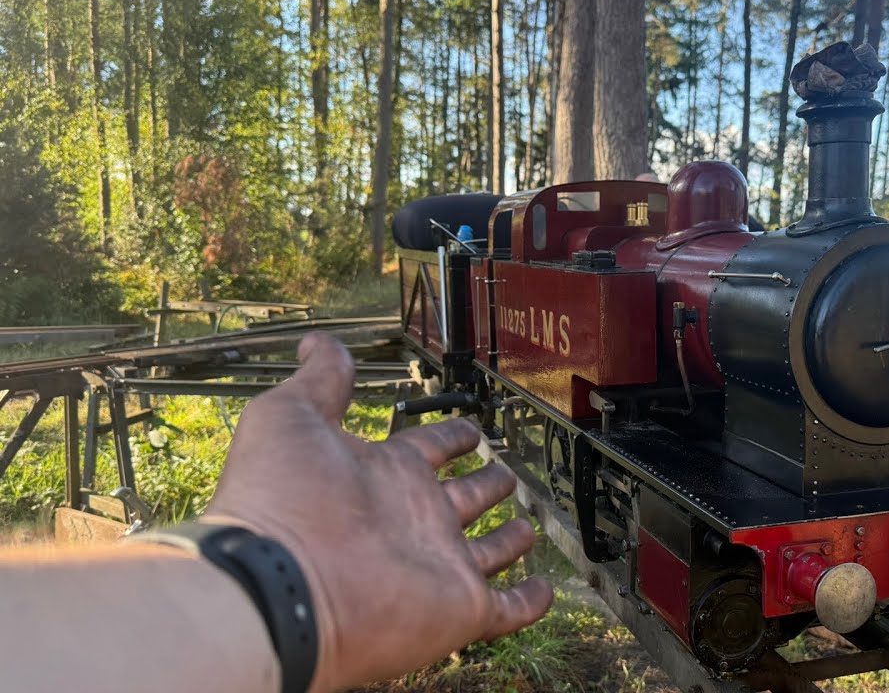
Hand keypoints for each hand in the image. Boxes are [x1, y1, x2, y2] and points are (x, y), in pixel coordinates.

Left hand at [203, 333, 552, 690]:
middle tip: (503, 475)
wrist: (281, 586)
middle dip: (484, 485)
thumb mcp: (292, 417)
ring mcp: (438, 566)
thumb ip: (320, 381)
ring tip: (527, 529)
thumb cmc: (282, 499)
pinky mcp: (459, 609)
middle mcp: (413, 519)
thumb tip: (318, 342)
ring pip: (486, 553)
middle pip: (461, 499)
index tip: (468, 430)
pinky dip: (528, 602)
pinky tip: (543, 592)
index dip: (451, 436)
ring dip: (508, 542)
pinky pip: (505, 609)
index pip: (429, 449)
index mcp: (383, 475)